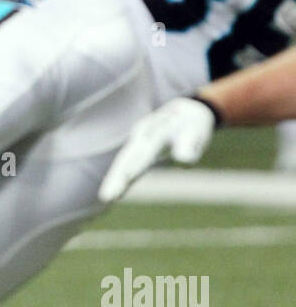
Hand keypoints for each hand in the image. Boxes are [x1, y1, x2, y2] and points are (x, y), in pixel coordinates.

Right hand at [98, 96, 217, 202]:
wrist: (186, 111)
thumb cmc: (194, 124)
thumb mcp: (199, 129)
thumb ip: (191, 144)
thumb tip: (182, 157)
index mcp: (159, 131)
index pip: (145, 154)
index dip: (134, 169)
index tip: (125, 182)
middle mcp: (144, 135)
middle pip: (128, 158)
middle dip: (117, 177)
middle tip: (107, 196)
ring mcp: (139, 140)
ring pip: (125, 161)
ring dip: (115, 178)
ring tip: (107, 196)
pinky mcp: (140, 148)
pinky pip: (128, 163)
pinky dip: (120, 176)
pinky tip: (113, 193)